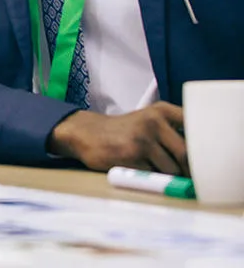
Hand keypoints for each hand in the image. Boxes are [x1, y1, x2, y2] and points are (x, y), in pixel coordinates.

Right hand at [47, 102, 186, 174]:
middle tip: (180, 173)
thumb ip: (174, 132)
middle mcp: (154, 122)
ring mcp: (142, 139)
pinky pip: (153, 176)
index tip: (196, 156)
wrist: (86, 132)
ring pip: (171, 169)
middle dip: (186, 168)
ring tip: (152, 167)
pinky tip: (137, 168)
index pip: (195, 128)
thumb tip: (201, 161)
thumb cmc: (124, 131)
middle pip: (187, 154)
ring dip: (166, 175)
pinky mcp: (131, 157)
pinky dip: (149, 177)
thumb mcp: (150, 120)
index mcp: (162, 110)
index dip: (200, 147)